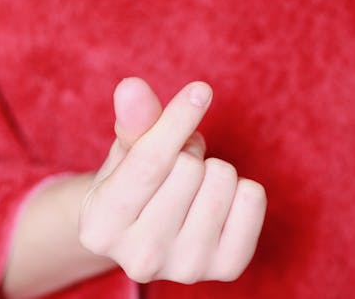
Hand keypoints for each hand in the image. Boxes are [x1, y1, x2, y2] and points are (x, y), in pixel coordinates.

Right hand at [79, 78, 266, 283]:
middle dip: (187, 152)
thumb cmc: (134, 183)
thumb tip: (132, 88)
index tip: (200, 91)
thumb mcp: (125, 151)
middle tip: (175, 168)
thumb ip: (131, 121)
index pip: (148, 163)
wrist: (153, 231)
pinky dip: (241, 187)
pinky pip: (253, 198)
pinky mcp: (226, 268)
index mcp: (101, 227)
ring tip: (193, 185)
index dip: (177, 120)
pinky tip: (217, 202)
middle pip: (190, 168)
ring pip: (223, 179)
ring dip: (212, 169)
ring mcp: (185, 268)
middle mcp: (140, 258)